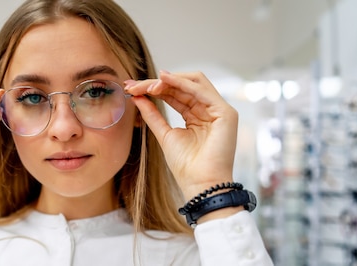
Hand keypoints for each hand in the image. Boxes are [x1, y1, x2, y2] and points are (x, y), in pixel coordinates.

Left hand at [125, 71, 237, 199]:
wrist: (200, 185)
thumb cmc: (186, 166)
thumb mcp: (164, 135)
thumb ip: (153, 115)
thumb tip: (137, 97)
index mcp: (196, 115)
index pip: (175, 93)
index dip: (153, 88)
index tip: (130, 88)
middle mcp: (209, 109)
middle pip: (182, 85)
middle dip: (157, 82)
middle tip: (133, 86)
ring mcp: (219, 110)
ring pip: (192, 82)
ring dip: (167, 81)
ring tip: (147, 85)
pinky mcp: (225, 113)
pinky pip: (202, 91)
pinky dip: (182, 83)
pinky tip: (163, 81)